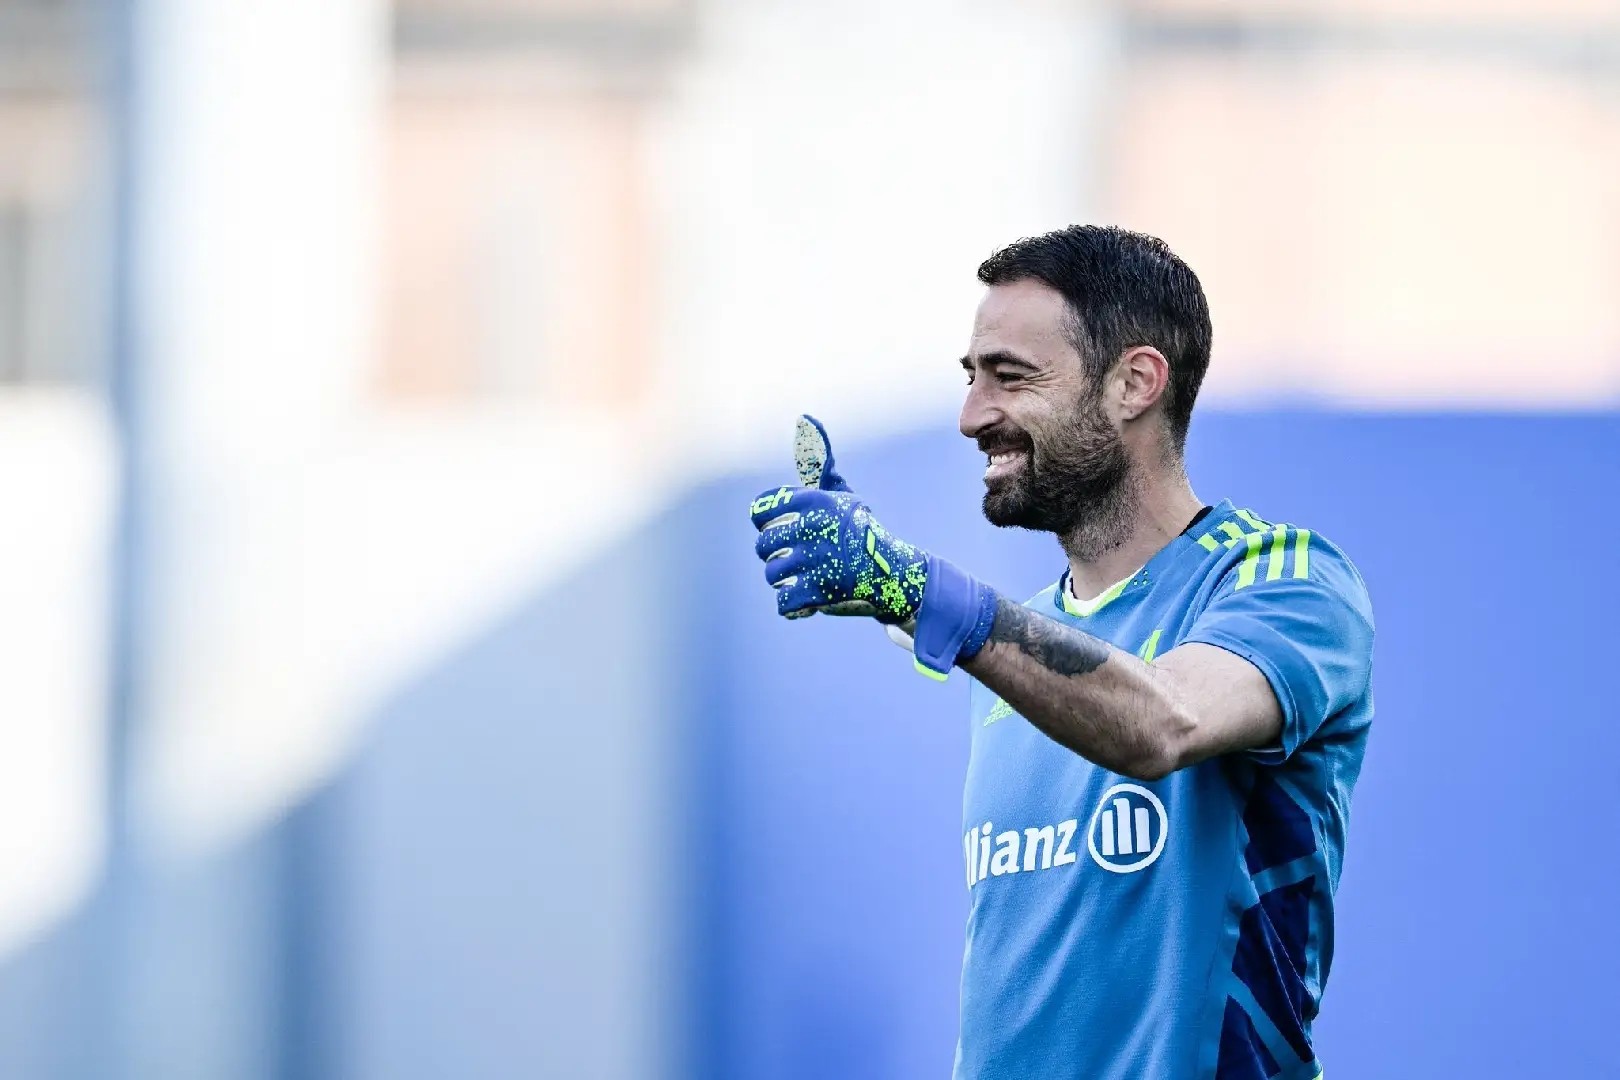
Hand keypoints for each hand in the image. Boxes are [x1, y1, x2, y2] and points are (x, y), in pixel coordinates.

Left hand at [747, 416, 1001, 680]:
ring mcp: (817, 560)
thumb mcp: (841, 495)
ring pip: (772, 575)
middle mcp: (813, 527)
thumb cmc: (859, 531)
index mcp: (813, 501)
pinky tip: (807, 600)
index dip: (765, 524)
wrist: (894, 573)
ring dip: (786, 582)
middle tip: (799, 559)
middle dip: (776, 557)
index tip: (782, 530)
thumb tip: (807, 418)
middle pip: (763, 547)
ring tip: (805, 578)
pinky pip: (784, 602)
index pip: (760, 510)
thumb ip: (819, 464)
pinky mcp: (821, 592)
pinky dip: (793, 606)